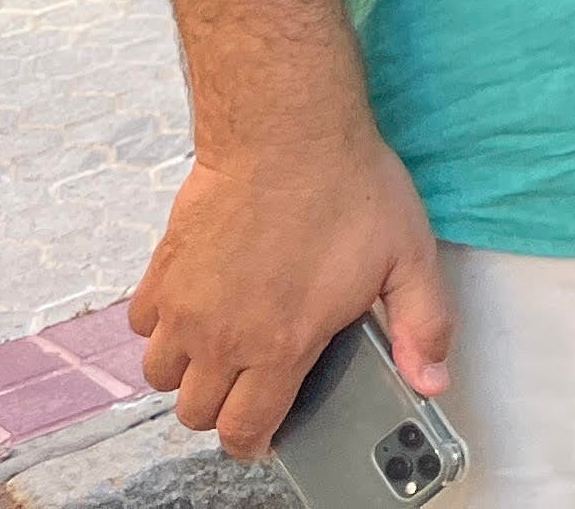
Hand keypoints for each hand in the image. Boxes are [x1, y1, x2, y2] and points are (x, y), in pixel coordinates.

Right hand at [128, 131, 449, 459]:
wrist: (288, 132)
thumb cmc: (350, 189)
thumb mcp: (409, 258)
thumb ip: (422, 326)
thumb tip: (433, 381)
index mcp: (280, 345)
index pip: (245, 429)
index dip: (255, 442)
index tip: (265, 434)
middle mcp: (221, 336)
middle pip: (196, 412)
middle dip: (222, 410)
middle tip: (250, 384)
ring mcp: (184, 305)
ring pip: (161, 374)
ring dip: (188, 371)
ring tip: (224, 345)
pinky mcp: (162, 271)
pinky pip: (142, 324)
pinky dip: (162, 326)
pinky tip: (198, 303)